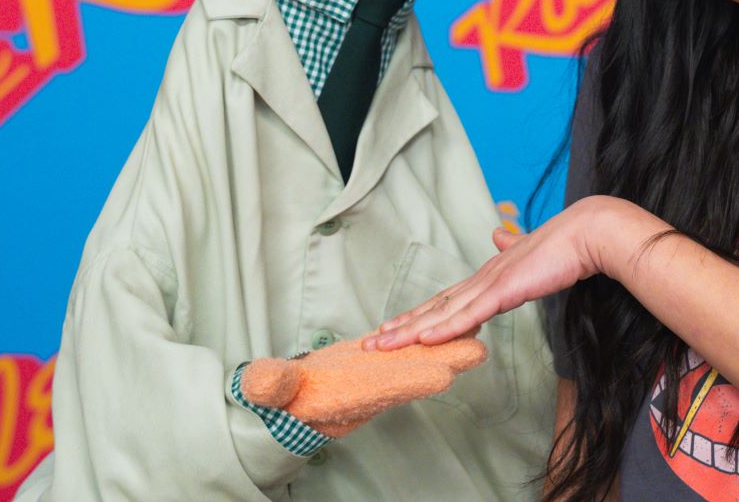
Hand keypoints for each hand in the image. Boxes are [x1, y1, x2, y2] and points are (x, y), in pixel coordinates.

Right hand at [240, 337, 486, 436]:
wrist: (285, 405)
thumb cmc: (277, 400)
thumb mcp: (270, 391)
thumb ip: (270, 385)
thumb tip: (259, 380)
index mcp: (347, 394)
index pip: (386, 387)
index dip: (413, 379)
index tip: (442, 375)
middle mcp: (370, 389)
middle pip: (414, 375)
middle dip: (445, 363)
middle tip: (479, 350)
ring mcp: (377, 378)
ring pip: (417, 364)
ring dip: (444, 351)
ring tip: (475, 335)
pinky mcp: (378, 368)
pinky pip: (407, 356)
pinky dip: (426, 345)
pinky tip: (445, 334)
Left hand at [364, 196, 638, 350]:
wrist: (585, 233)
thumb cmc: (564, 246)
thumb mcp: (529, 252)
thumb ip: (511, 248)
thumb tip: (497, 235)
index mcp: (488, 275)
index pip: (445, 300)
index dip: (418, 315)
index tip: (393, 328)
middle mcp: (482, 279)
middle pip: (434, 307)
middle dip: (401, 327)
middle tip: (370, 343)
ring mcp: (491, 284)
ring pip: (442, 313)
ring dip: (410, 331)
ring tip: (384, 345)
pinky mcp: (504, 291)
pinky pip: (469, 315)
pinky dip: (444, 328)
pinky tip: (424, 339)